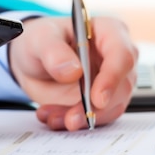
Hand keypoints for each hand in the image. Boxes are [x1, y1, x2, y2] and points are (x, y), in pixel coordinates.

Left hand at [8, 16, 137, 129]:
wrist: (32, 62)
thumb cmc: (41, 40)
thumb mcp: (40, 38)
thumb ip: (54, 51)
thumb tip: (73, 70)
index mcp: (108, 31)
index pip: (122, 55)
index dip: (112, 78)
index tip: (97, 99)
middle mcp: (115, 57)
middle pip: (122, 87)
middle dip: (96, 108)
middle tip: (72, 119)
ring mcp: (111, 81)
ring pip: (110, 108)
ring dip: (83, 118)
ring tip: (54, 117)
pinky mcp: (101, 101)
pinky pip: (96, 118)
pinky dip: (75, 122)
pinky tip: (54, 117)